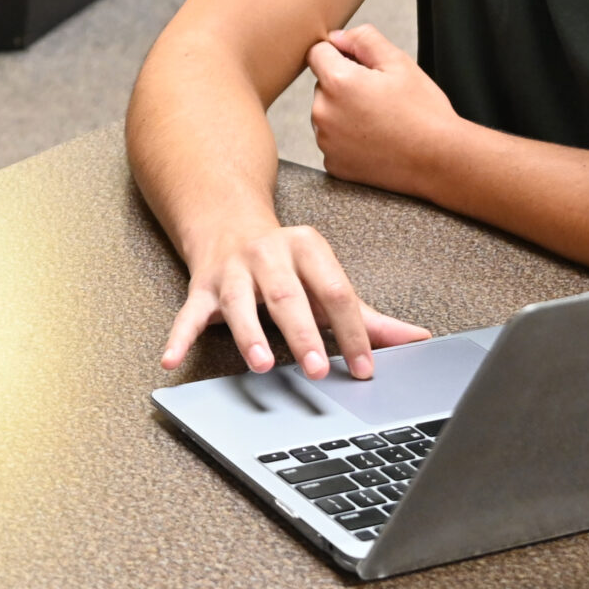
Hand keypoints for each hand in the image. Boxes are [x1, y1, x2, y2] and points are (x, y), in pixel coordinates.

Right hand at [161, 219, 428, 381]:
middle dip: (303, 333)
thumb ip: (368, 316)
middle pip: (287, 295)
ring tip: (260, 364)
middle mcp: (268, 253)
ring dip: (249, 333)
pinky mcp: (201, 287)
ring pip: (239, 302)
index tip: (364, 367)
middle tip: (316, 368)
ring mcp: (232, 270)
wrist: (226, 221)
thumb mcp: (326, 281)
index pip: (335, 291)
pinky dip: (179, 336)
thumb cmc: (285, 263)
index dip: (351, 331)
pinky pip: (188, 313)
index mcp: (307, 247)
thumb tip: (417, 340)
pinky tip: (171, 359)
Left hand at [308, 26, 460, 197]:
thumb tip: (337, 37)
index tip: (362, 66)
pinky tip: (376, 141)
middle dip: (344, 85)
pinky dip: (348, 139)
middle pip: (323, 85)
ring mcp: (326, 142)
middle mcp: (323, 113)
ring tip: (381, 121)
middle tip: (380, 98)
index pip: (317, 53)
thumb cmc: (423, 111)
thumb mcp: (399, 62)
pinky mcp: (333, 164)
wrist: (439, 159)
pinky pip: (333, 141)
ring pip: (327, 113)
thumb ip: (363, 39)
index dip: (340, 54)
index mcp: (337, 82)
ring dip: (344, 112)